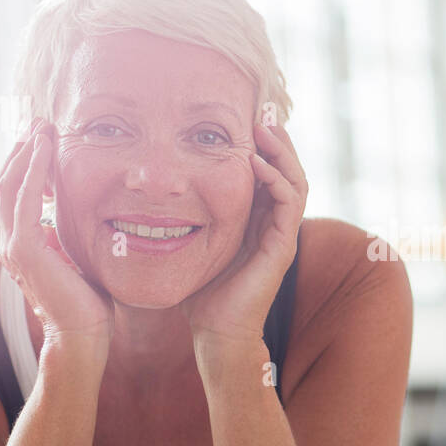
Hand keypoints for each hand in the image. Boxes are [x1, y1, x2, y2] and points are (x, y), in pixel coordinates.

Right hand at [0, 120, 114, 348]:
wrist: (82, 334)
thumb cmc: (86, 302)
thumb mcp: (74, 259)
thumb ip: (64, 240)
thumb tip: (65, 223)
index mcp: (21, 243)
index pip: (13, 194)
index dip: (23, 164)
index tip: (41, 138)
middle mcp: (10, 242)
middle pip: (4, 183)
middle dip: (20, 149)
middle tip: (37, 121)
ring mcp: (14, 245)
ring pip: (9, 186)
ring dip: (25, 152)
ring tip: (40, 126)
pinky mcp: (25, 250)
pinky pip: (24, 199)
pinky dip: (33, 169)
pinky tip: (45, 149)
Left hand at [179, 122, 306, 350]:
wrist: (216, 334)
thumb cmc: (200, 294)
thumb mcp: (190, 244)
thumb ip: (182, 219)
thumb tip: (149, 191)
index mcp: (258, 221)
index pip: (269, 172)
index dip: (262, 145)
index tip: (243, 118)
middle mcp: (275, 224)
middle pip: (288, 170)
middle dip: (277, 140)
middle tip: (261, 112)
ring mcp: (283, 235)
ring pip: (296, 181)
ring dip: (282, 152)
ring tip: (265, 128)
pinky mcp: (283, 247)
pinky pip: (289, 204)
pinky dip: (277, 180)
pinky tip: (257, 164)